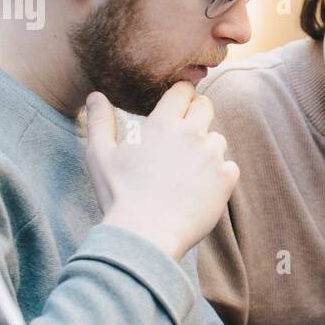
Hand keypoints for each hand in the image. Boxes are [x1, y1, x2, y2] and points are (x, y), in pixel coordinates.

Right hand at [85, 83, 238, 260]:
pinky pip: (230, 166)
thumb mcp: (100, 156)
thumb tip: (95, 95)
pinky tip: (200, 188)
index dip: (181, 96)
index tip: (176, 107)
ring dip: (207, 148)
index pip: (183, 91)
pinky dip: (219, 174)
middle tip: (184, 137)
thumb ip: (100, 121)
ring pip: (218, 139)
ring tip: (187, 171)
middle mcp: (191, 133)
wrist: (146, 234)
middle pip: (206, 107)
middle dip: (197, 115)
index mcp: (162, 123)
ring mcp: (212, 155)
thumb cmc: (119, 195)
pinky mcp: (226, 178)